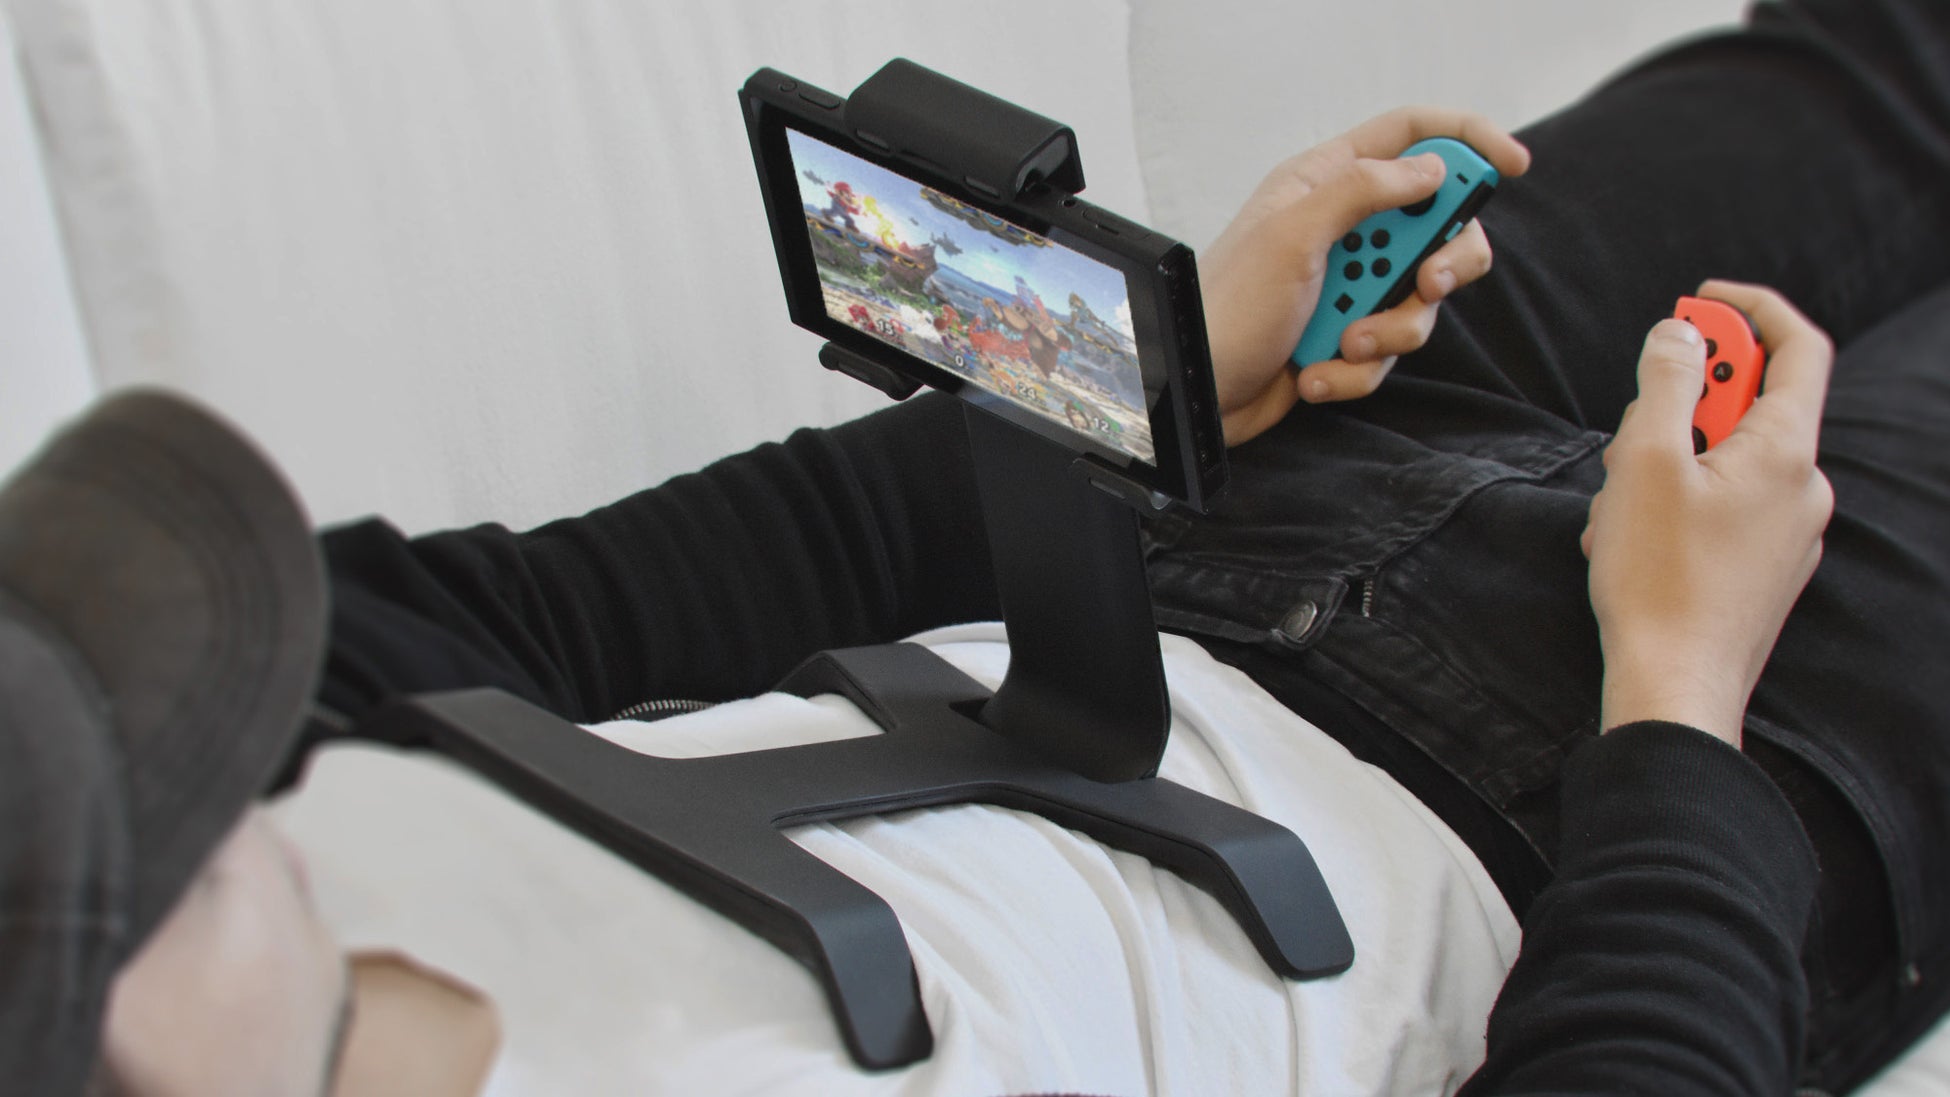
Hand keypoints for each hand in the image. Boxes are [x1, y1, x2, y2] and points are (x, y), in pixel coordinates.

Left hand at [1199, 107, 1530, 444]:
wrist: (1196, 396)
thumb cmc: (1227, 310)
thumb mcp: (1293, 235)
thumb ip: (1364, 190)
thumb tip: (1432, 167)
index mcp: (1323, 183)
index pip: (1412, 136)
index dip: (1467, 143)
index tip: (1512, 168)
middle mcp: (1341, 229)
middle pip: (1438, 228)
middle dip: (1442, 266)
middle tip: (1426, 284)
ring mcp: (1346, 286)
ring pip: (1419, 303)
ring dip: (1387, 333)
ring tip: (1341, 343)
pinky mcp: (1344, 339)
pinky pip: (1385, 353)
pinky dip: (1354, 371)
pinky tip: (1312, 375)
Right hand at [1583, 281, 1835, 744]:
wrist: (1674, 686)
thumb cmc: (1656, 578)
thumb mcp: (1643, 460)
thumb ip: (1664, 383)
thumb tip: (1679, 333)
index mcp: (1786, 452)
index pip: (1798, 348)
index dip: (1749, 311)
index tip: (1696, 303)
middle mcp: (1802, 489)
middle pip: (1748, 407)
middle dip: (1679, 407)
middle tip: (1627, 440)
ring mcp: (1788, 534)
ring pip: (1725, 462)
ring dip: (1665, 466)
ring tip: (1617, 511)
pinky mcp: (1764, 571)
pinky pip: (1723, 509)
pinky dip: (1674, 507)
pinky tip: (1628, 543)